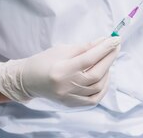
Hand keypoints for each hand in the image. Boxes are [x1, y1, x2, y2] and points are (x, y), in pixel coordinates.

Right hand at [0, 37, 120, 106]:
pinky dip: (103, 87)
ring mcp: (69, 97)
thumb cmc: (44, 61)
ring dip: (107, 71)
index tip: (116, 39)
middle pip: (96, 73)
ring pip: (97, 86)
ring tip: (107, 60)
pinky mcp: (71, 104)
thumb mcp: (62, 49)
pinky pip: (94, 99)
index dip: (105, 48)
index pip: (89, 59)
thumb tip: (105, 41)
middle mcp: (66, 86)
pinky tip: (104, 76)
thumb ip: (85, 47)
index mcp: (61, 70)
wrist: (27, 80)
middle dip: (109, 58)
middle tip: (115, 46)